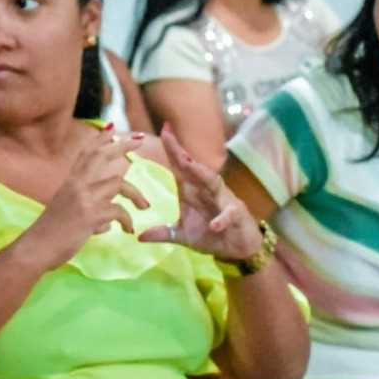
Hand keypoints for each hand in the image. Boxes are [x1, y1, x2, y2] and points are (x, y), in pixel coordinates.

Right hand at [17, 127, 148, 270]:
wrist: (36, 248)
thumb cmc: (50, 235)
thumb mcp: (67, 214)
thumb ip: (89, 214)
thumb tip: (107, 225)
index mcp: (69, 183)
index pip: (85, 153)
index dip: (100, 139)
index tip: (112, 128)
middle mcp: (76, 185)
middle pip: (101, 156)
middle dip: (122, 146)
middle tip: (140, 141)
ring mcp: (83, 198)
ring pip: (118, 183)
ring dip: (136, 194)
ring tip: (145, 206)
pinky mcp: (90, 214)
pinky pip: (119, 210)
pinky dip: (127, 220)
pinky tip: (128, 230)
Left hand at [139, 124, 260, 260]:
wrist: (239, 249)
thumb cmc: (211, 235)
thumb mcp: (183, 236)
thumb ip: (163, 233)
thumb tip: (139, 236)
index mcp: (192, 191)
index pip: (180, 166)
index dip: (171, 149)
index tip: (162, 129)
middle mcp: (207, 189)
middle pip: (193, 167)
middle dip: (180, 151)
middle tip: (167, 134)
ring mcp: (223, 200)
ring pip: (213, 182)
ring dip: (202, 173)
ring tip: (188, 164)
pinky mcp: (237, 214)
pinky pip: (229, 213)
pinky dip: (222, 218)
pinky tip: (214, 225)